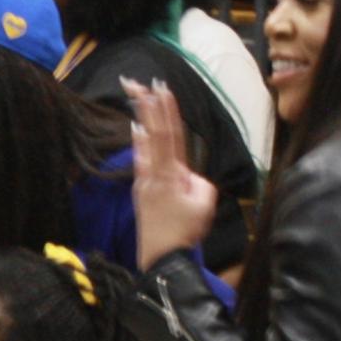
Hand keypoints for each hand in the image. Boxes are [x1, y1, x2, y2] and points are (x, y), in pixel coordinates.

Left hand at [126, 77, 216, 270]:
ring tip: (136, 96)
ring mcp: (145, 181)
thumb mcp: (204, 205)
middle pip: (153, 132)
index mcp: (172, 174)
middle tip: (137, 82)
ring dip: (143, 117)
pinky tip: (136, 128)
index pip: (169, 135)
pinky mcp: (142, 191)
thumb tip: (189, 175)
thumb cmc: (185, 233)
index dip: (166, 111)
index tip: (162, 89)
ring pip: (146, 143)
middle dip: (147, 106)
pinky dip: (140, 141)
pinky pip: (142, 159)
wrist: (161, 258)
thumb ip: (199, 183)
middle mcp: (155, 173)